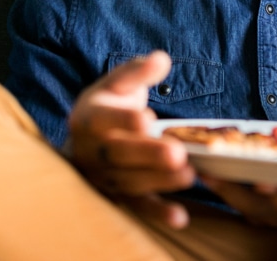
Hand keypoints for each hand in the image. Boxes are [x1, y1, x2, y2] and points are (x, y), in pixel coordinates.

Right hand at [67, 51, 195, 227]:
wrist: (87, 137)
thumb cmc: (109, 104)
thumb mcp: (119, 82)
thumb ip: (138, 71)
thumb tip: (161, 59)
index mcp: (89, 117)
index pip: (104, 120)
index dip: (124, 120)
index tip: (147, 118)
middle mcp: (92, 150)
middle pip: (119, 154)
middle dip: (149, 154)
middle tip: (178, 153)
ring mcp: (104, 176)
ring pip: (130, 181)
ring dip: (159, 181)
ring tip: (188, 175)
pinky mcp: (119, 195)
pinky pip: (137, 205)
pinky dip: (158, 212)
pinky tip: (180, 216)